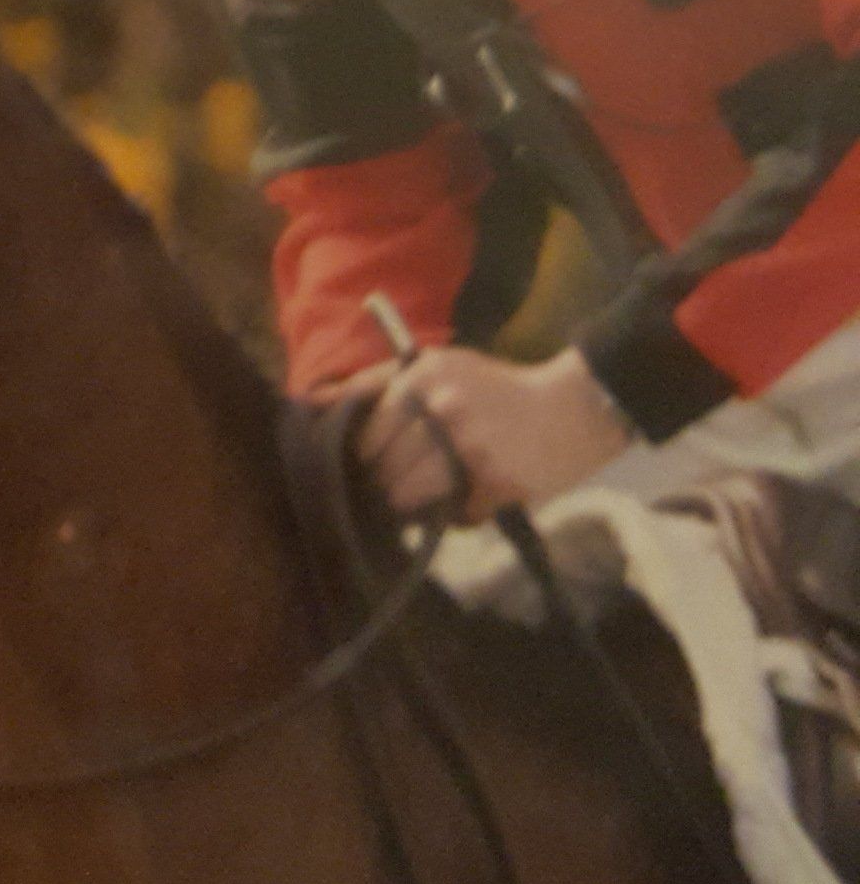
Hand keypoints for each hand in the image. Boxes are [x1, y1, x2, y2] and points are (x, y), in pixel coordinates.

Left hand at [329, 347, 632, 524]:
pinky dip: (457, 514)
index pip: (367, 436)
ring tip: (436, 490)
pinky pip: (454, 515)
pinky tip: (471, 496)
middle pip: (384, 470)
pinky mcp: (493, 481)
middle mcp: (440, 408)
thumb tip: (313, 400)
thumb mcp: (438, 368)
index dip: (369, 457)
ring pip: (410, 497)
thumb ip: (377, 382)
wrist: (572, 407)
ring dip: (417, 503)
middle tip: (410, 481)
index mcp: (422, 378)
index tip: (381, 461)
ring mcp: (467, 447)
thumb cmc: (495, 387)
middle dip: (390, 483)